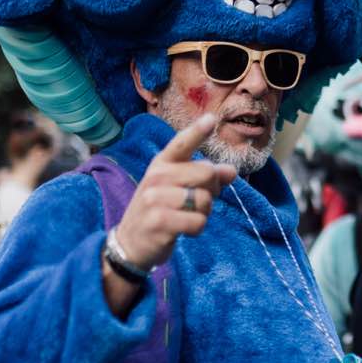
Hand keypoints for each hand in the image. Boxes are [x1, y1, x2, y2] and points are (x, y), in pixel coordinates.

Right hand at [105, 114, 236, 314]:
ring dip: (204, 213)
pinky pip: (198, 222)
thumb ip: (204, 178)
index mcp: (161, 164)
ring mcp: (155, 199)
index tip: (212, 118)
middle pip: (207, 173)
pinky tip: (183, 230)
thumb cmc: (160, 211)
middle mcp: (156, 176)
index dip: (198, 131)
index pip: (181, 144)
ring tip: (186, 217)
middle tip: (198, 202)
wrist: (130, 243)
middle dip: (212, 190)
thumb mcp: (178, 189)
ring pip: (205, 200)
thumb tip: (231, 171)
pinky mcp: (159, 221)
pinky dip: (197, 229)